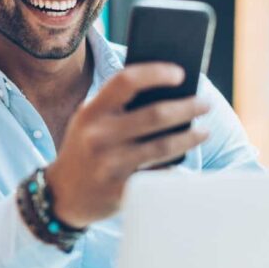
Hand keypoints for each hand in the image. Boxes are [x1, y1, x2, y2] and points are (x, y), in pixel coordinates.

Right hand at [45, 63, 209, 227]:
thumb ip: (116, 106)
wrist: (63, 194)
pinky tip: (184, 159)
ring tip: (203, 131)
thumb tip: (168, 93)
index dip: (156, 73)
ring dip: (190, 137)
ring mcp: (109, 165)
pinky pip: (159, 174)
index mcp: (91, 112)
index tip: (180, 74)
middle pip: (155, 114)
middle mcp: (99, 136)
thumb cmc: (85, 149)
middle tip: (205, 103)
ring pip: (163, 146)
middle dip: (188, 107)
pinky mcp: (120, 190)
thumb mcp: (88, 121)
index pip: (126, 81)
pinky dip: (176, 166)